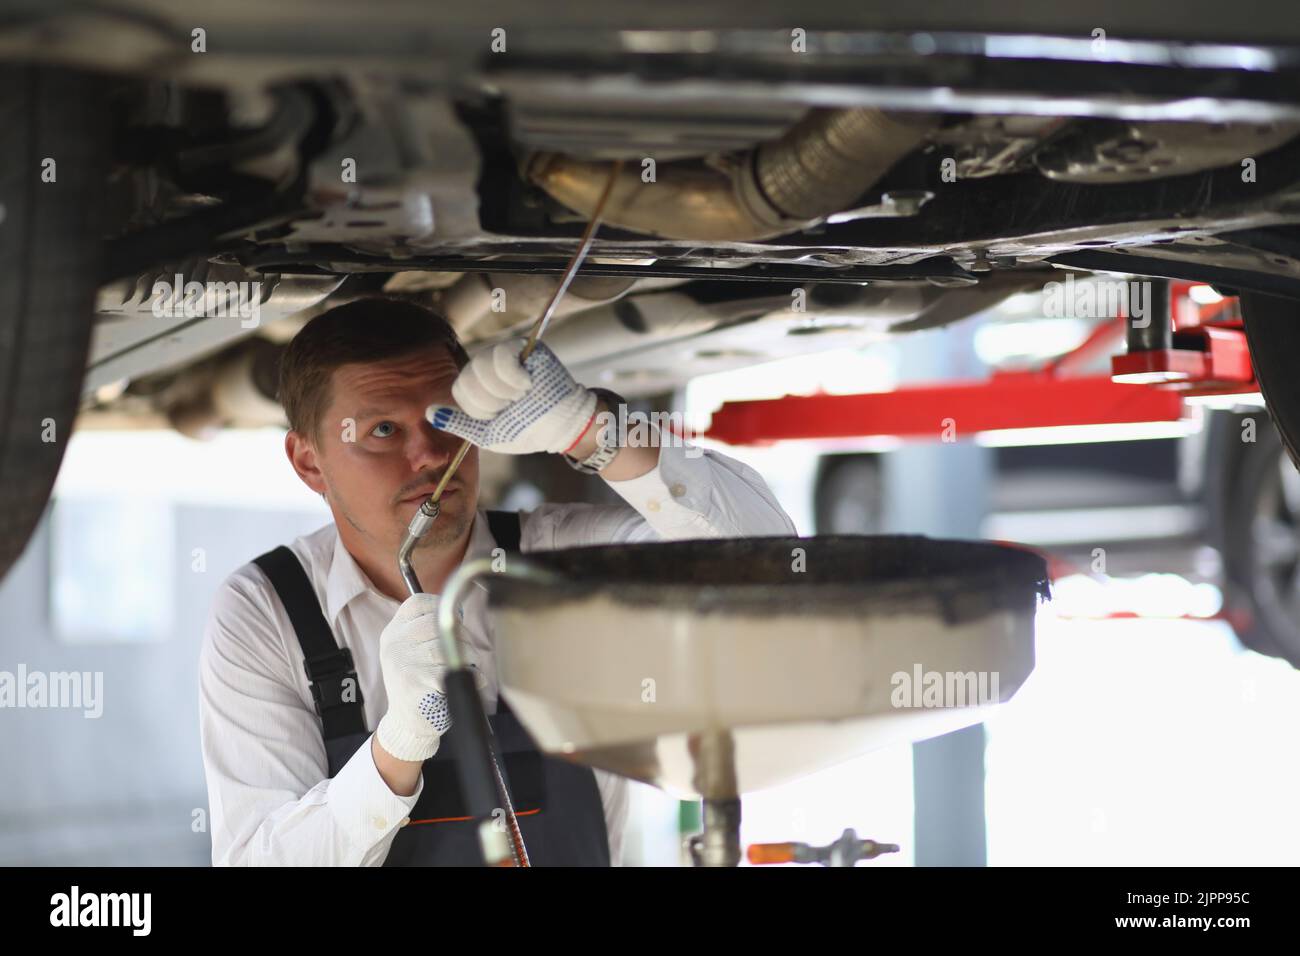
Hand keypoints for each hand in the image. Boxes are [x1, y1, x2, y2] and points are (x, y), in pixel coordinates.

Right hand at [374, 593, 487, 762]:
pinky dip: (472, 676)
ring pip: (449, 646)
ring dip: (469, 656)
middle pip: (438, 622)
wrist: (407, 723)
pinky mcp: (418, 684)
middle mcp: (395, 645)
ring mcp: (404, 664)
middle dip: (462, 635)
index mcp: (393, 633)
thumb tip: (456, 611)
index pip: (419, 603)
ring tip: (467, 667)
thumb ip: (427, 630)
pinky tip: (471, 681)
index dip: (442, 608)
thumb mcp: (411, 651)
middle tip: (466, 650)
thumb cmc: (417, 683)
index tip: (453, 622)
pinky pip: (456, 670)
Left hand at [425, 338, 597, 454]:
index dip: (476, 409)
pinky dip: (511, 377)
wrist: (560, 427)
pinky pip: (503, 355)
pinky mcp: (525, 348)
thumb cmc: (526, 430)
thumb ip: (458, 423)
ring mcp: (507, 354)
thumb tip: (429, 413)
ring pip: (483, 365)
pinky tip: (526, 385)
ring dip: (502, 390)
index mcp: (478, 384)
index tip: (498, 417)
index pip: (460, 388)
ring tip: (521, 396)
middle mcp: (489, 366)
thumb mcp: (486, 434)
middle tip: (512, 407)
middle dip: (489, 402)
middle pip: (468, 376)